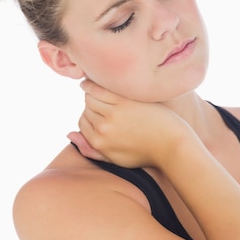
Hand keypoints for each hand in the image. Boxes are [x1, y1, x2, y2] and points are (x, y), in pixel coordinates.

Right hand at [68, 80, 189, 167]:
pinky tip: (93, 80)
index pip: (82, 122)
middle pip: (86, 109)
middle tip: (104, 102)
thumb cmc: (145, 152)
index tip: (100, 112)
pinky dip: (92, 83)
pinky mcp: (124, 102)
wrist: (171, 145)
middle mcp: (103, 129)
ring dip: (93, 92)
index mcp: (98, 143)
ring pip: (90, 97)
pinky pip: (100, 88)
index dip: (90, 116)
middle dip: (92, 105)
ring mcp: (113, 114)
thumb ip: (90, 149)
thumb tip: (69, 134)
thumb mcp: (115, 159)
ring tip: (98, 89)